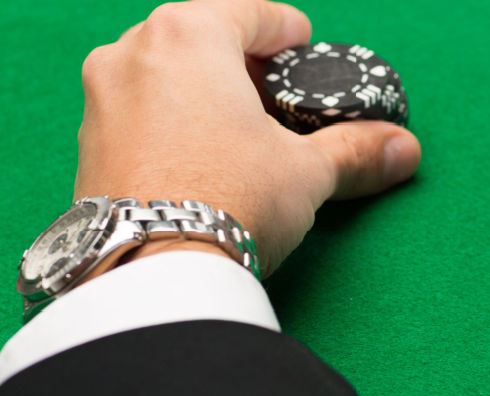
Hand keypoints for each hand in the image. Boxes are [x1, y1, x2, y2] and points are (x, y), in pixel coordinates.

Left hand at [75, 0, 419, 276]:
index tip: (308, 54)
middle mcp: (132, 52)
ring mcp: (100, 99)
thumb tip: (402, 149)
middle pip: (203, 41)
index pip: (253, 13)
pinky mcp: (86, 146)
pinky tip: (203, 167)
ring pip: (166, 78)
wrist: (152, 274)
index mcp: (189, 34)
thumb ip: (355, 149)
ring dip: (206, 98)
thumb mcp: (307, 171)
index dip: (290, 34)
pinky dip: (173, 128)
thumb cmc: (230, 200)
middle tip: (282, 104)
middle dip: (245, 69)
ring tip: (245, 141)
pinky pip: (140, 117)